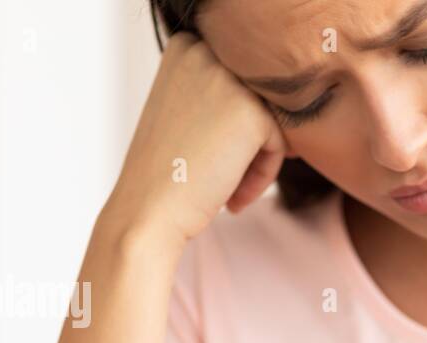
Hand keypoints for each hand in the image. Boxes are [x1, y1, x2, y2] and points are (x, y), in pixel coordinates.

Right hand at [103, 32, 289, 249]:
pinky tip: (232, 198)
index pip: (240, 82)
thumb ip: (220, 94)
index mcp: (185, 45)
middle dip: (247, 144)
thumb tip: (280, 97)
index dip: (230, 128)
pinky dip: (262, 176)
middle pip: (258, 99)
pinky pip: (280, 144)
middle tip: (219, 179)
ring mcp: (227, 78)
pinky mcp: (251, 111)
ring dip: (255, 161)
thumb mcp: (184, 112)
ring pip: (272, 120)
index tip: (208, 158)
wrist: (146, 213)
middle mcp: (205, 51)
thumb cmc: (165, 173)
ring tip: (226, 191)